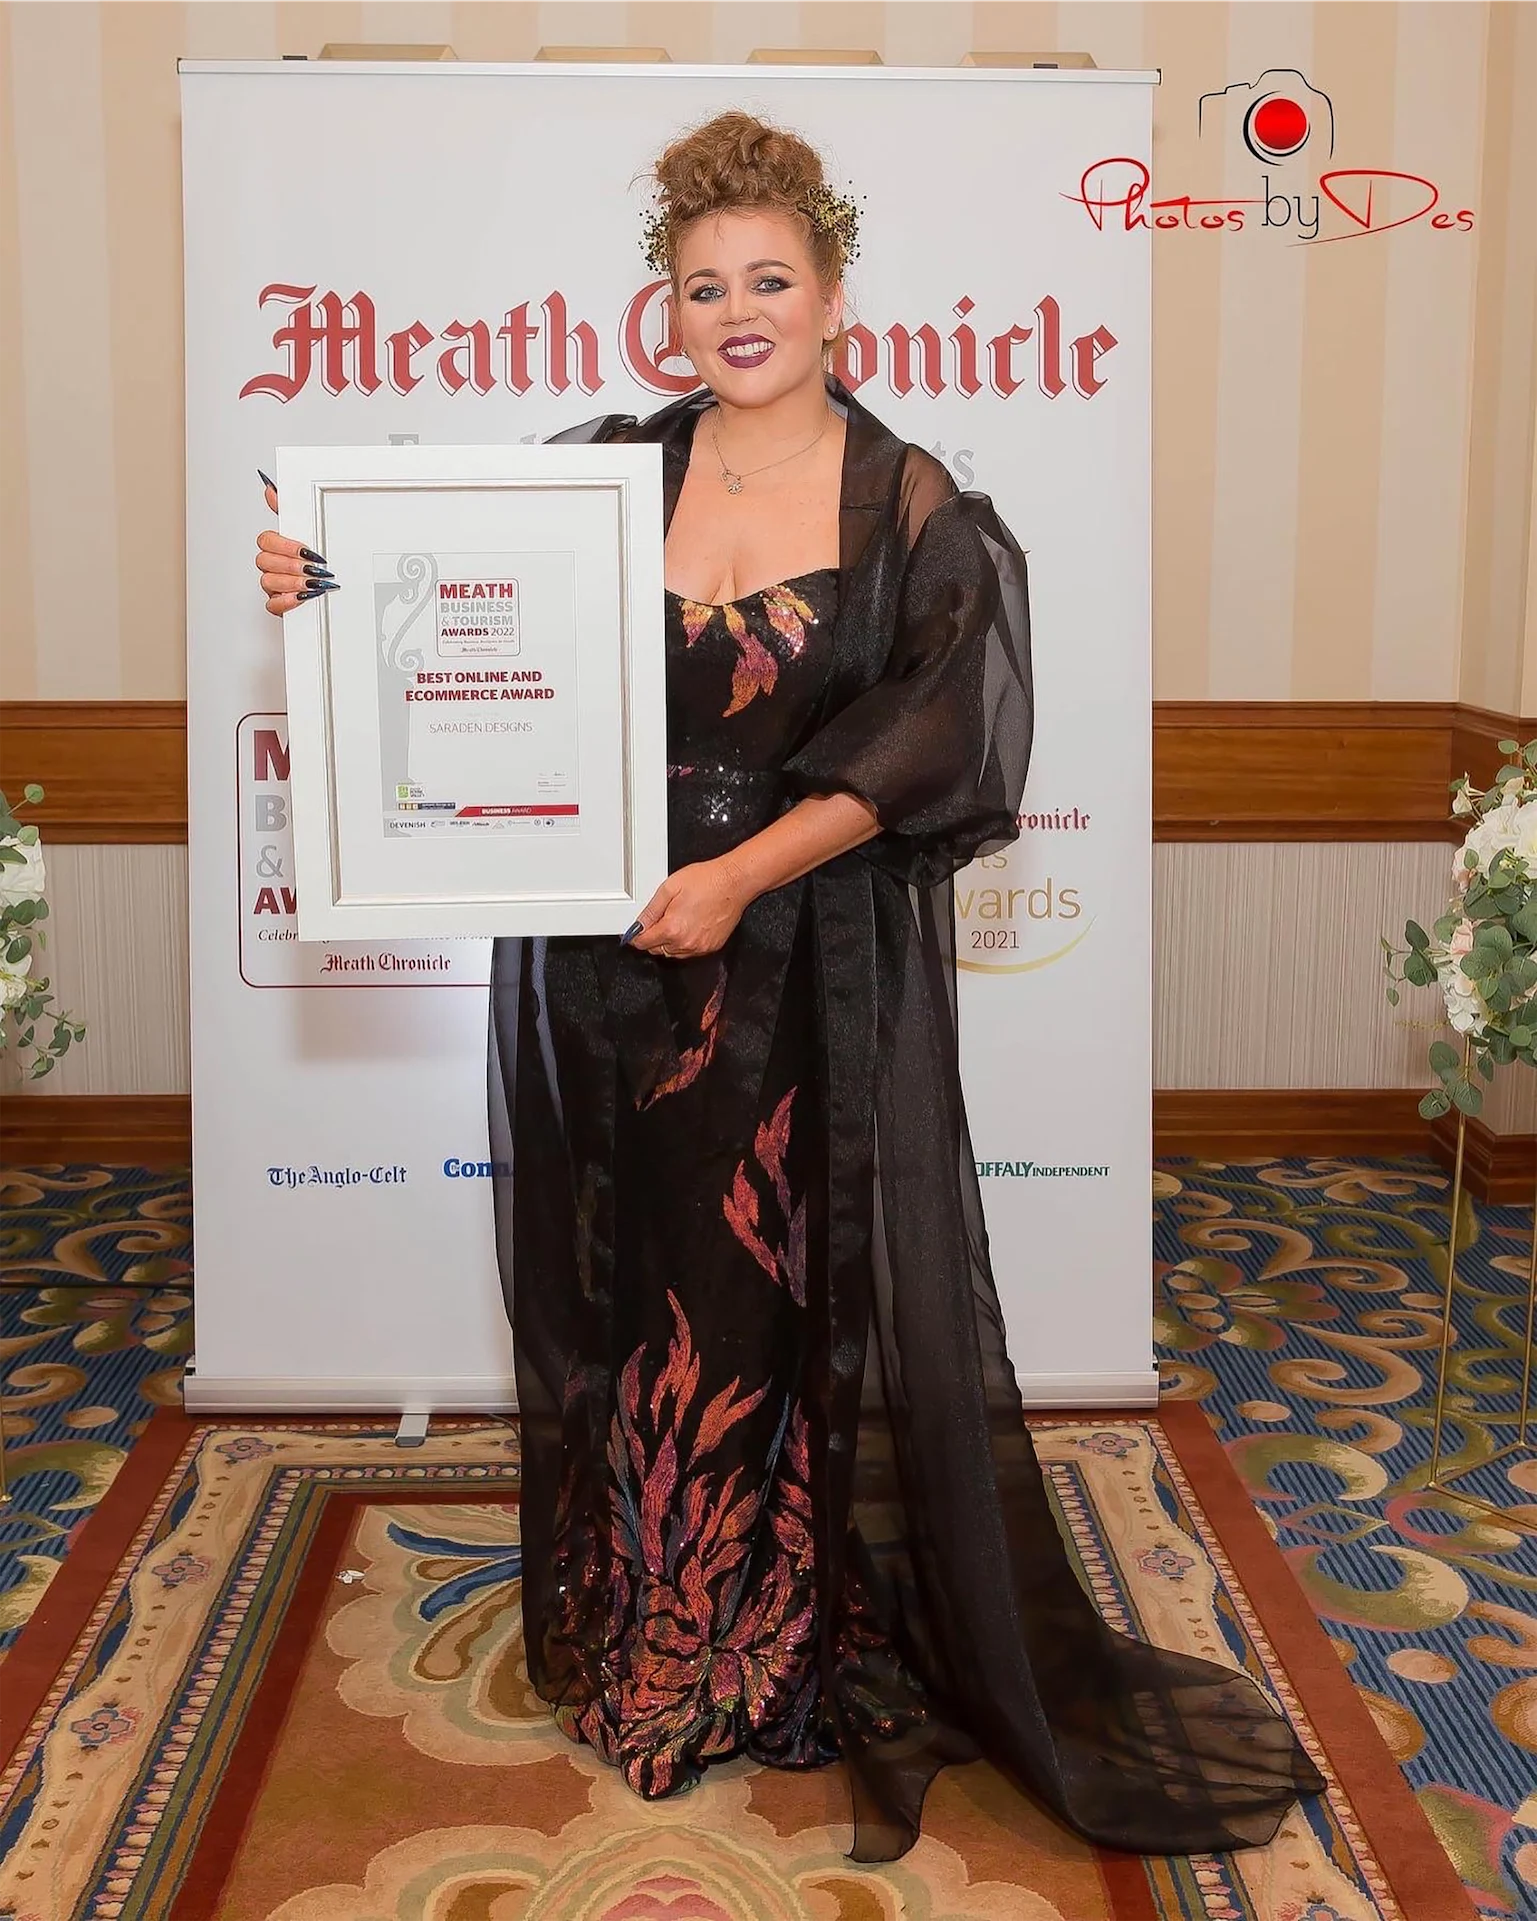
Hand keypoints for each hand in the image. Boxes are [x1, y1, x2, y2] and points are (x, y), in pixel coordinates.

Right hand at [253, 471, 336, 615]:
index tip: (304, 549)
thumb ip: (288, 510)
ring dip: (290, 582)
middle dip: (290, 565)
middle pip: (265, 561)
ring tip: (311, 584)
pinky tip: (301, 598)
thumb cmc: (317, 559)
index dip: (284, 545)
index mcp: (277, 547)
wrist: (333, 586)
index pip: (266, 540)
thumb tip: (270, 488)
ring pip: (267, 581)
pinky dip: (286, 601)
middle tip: (311, 568)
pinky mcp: (279, 604)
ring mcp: (274, 585)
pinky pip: (272, 604)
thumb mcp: (307, 531)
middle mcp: (273, 565)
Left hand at [626, 858, 750, 959]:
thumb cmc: (707, 881)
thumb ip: (650, 910)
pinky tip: (689, 925)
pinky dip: (685, 943)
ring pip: (673, 953)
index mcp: (672, 929)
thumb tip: (638, 925)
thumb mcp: (669, 888)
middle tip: (659, 919)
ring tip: (676, 920)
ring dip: (669, 942)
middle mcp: (686, 943)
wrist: (734, 882)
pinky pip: (690, 951)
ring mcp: (700, 947)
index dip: (636, 936)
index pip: (643, 943)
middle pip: (657, 950)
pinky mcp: (711, 947)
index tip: (635, 931)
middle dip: (653, 938)